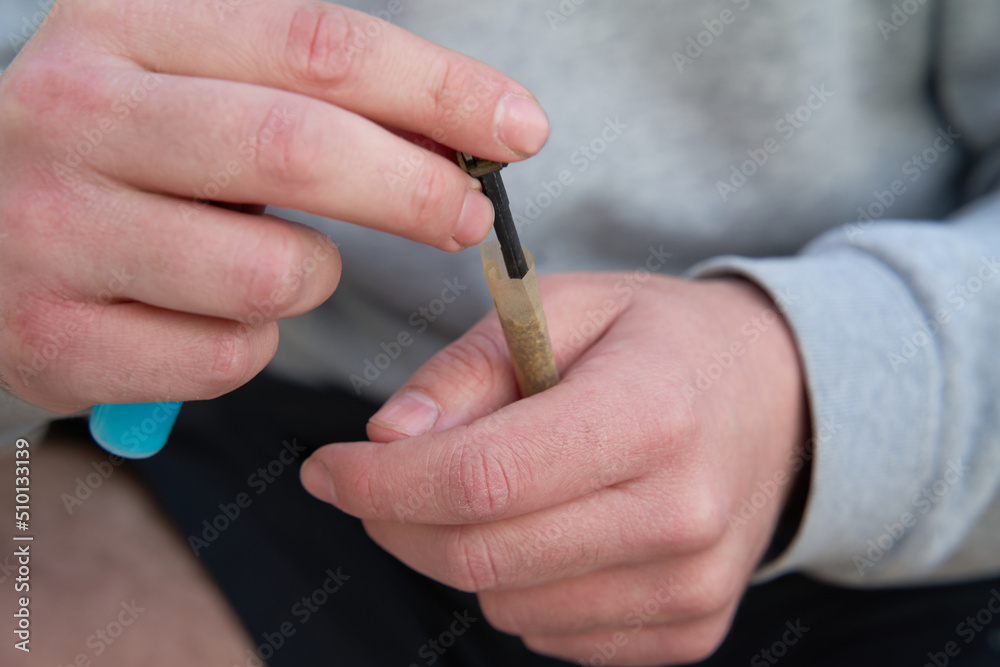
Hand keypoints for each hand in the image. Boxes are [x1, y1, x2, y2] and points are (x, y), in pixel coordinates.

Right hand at [0, 0, 546, 411]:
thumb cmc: (122, 157)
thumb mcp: (193, 85)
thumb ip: (313, 94)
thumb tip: (467, 131)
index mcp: (124, 26)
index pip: (318, 43)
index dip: (439, 88)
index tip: (520, 128)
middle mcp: (76, 115)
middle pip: (300, 148)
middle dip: (417, 189)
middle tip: (470, 216)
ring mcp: (53, 231)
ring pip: (272, 271)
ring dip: (310, 277)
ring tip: (270, 262)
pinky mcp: (53, 336)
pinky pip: (226, 354)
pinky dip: (250, 342)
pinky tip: (206, 315)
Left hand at [301, 272, 807, 665]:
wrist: (777, 400)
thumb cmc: (658, 342)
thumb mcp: (565, 308)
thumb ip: (468, 369)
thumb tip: (385, 439)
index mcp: (652, 415)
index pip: (483, 478)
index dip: (382, 483)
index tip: (326, 468)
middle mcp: (681, 516)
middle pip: (482, 555)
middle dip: (396, 522)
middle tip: (372, 479)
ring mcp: (692, 587)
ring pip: (507, 605)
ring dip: (461, 551)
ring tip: (495, 485)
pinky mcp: (691, 630)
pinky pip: (551, 633)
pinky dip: (518, 586)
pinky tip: (548, 527)